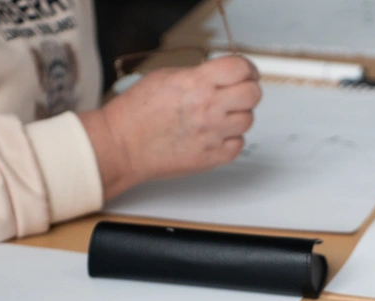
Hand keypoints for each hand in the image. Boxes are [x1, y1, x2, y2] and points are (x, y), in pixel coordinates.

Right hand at [80, 56, 261, 198]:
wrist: (122, 145)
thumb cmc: (135, 112)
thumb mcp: (165, 77)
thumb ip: (197, 75)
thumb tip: (219, 76)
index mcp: (196, 83)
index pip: (241, 68)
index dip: (248, 69)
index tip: (247, 73)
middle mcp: (208, 108)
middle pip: (252, 94)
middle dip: (248, 91)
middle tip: (238, 93)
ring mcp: (211, 134)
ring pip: (247, 120)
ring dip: (238, 116)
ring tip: (221, 116)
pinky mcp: (210, 157)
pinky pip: (238, 145)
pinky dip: (231, 140)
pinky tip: (216, 135)